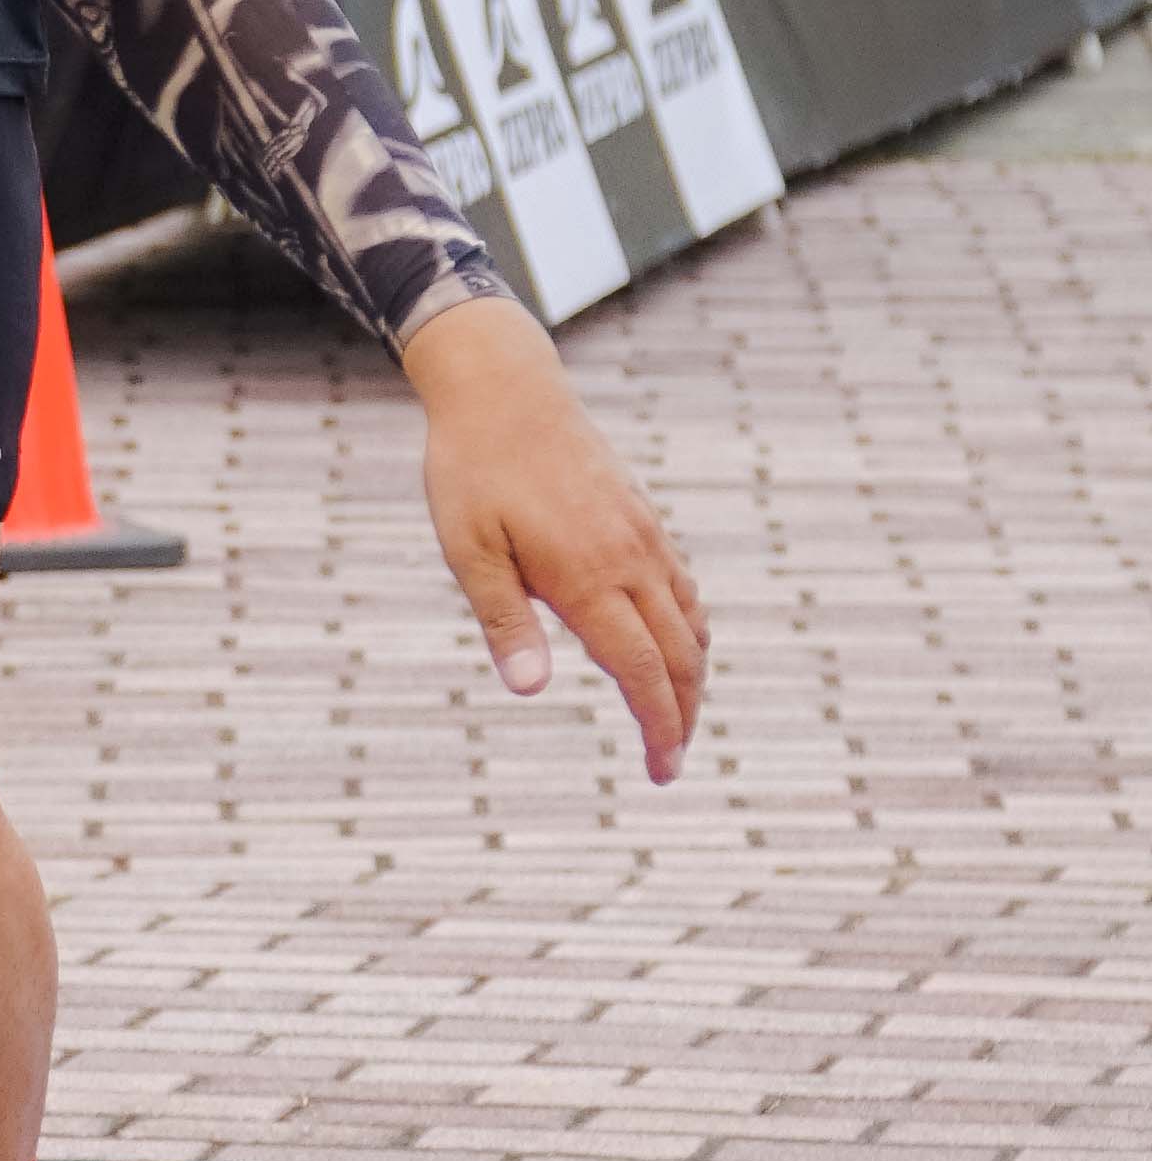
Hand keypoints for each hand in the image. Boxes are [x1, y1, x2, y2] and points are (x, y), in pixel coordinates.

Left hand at [404, 293, 706, 785]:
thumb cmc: (472, 472)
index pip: (642, 673)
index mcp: (588, 578)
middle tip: (668, 763)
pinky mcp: (643, 518)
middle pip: (680, 658)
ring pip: (691, 624)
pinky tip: (673, 647)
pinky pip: (684, 587)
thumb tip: (531, 690)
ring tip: (674, 717)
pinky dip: (689, 630)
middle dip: (682, 717)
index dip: (658, 728)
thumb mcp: (470, 550)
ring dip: (691, 677)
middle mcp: (630, 560)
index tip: (661, 771)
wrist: (505, 389)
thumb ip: (505, 623)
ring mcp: (644, 536)